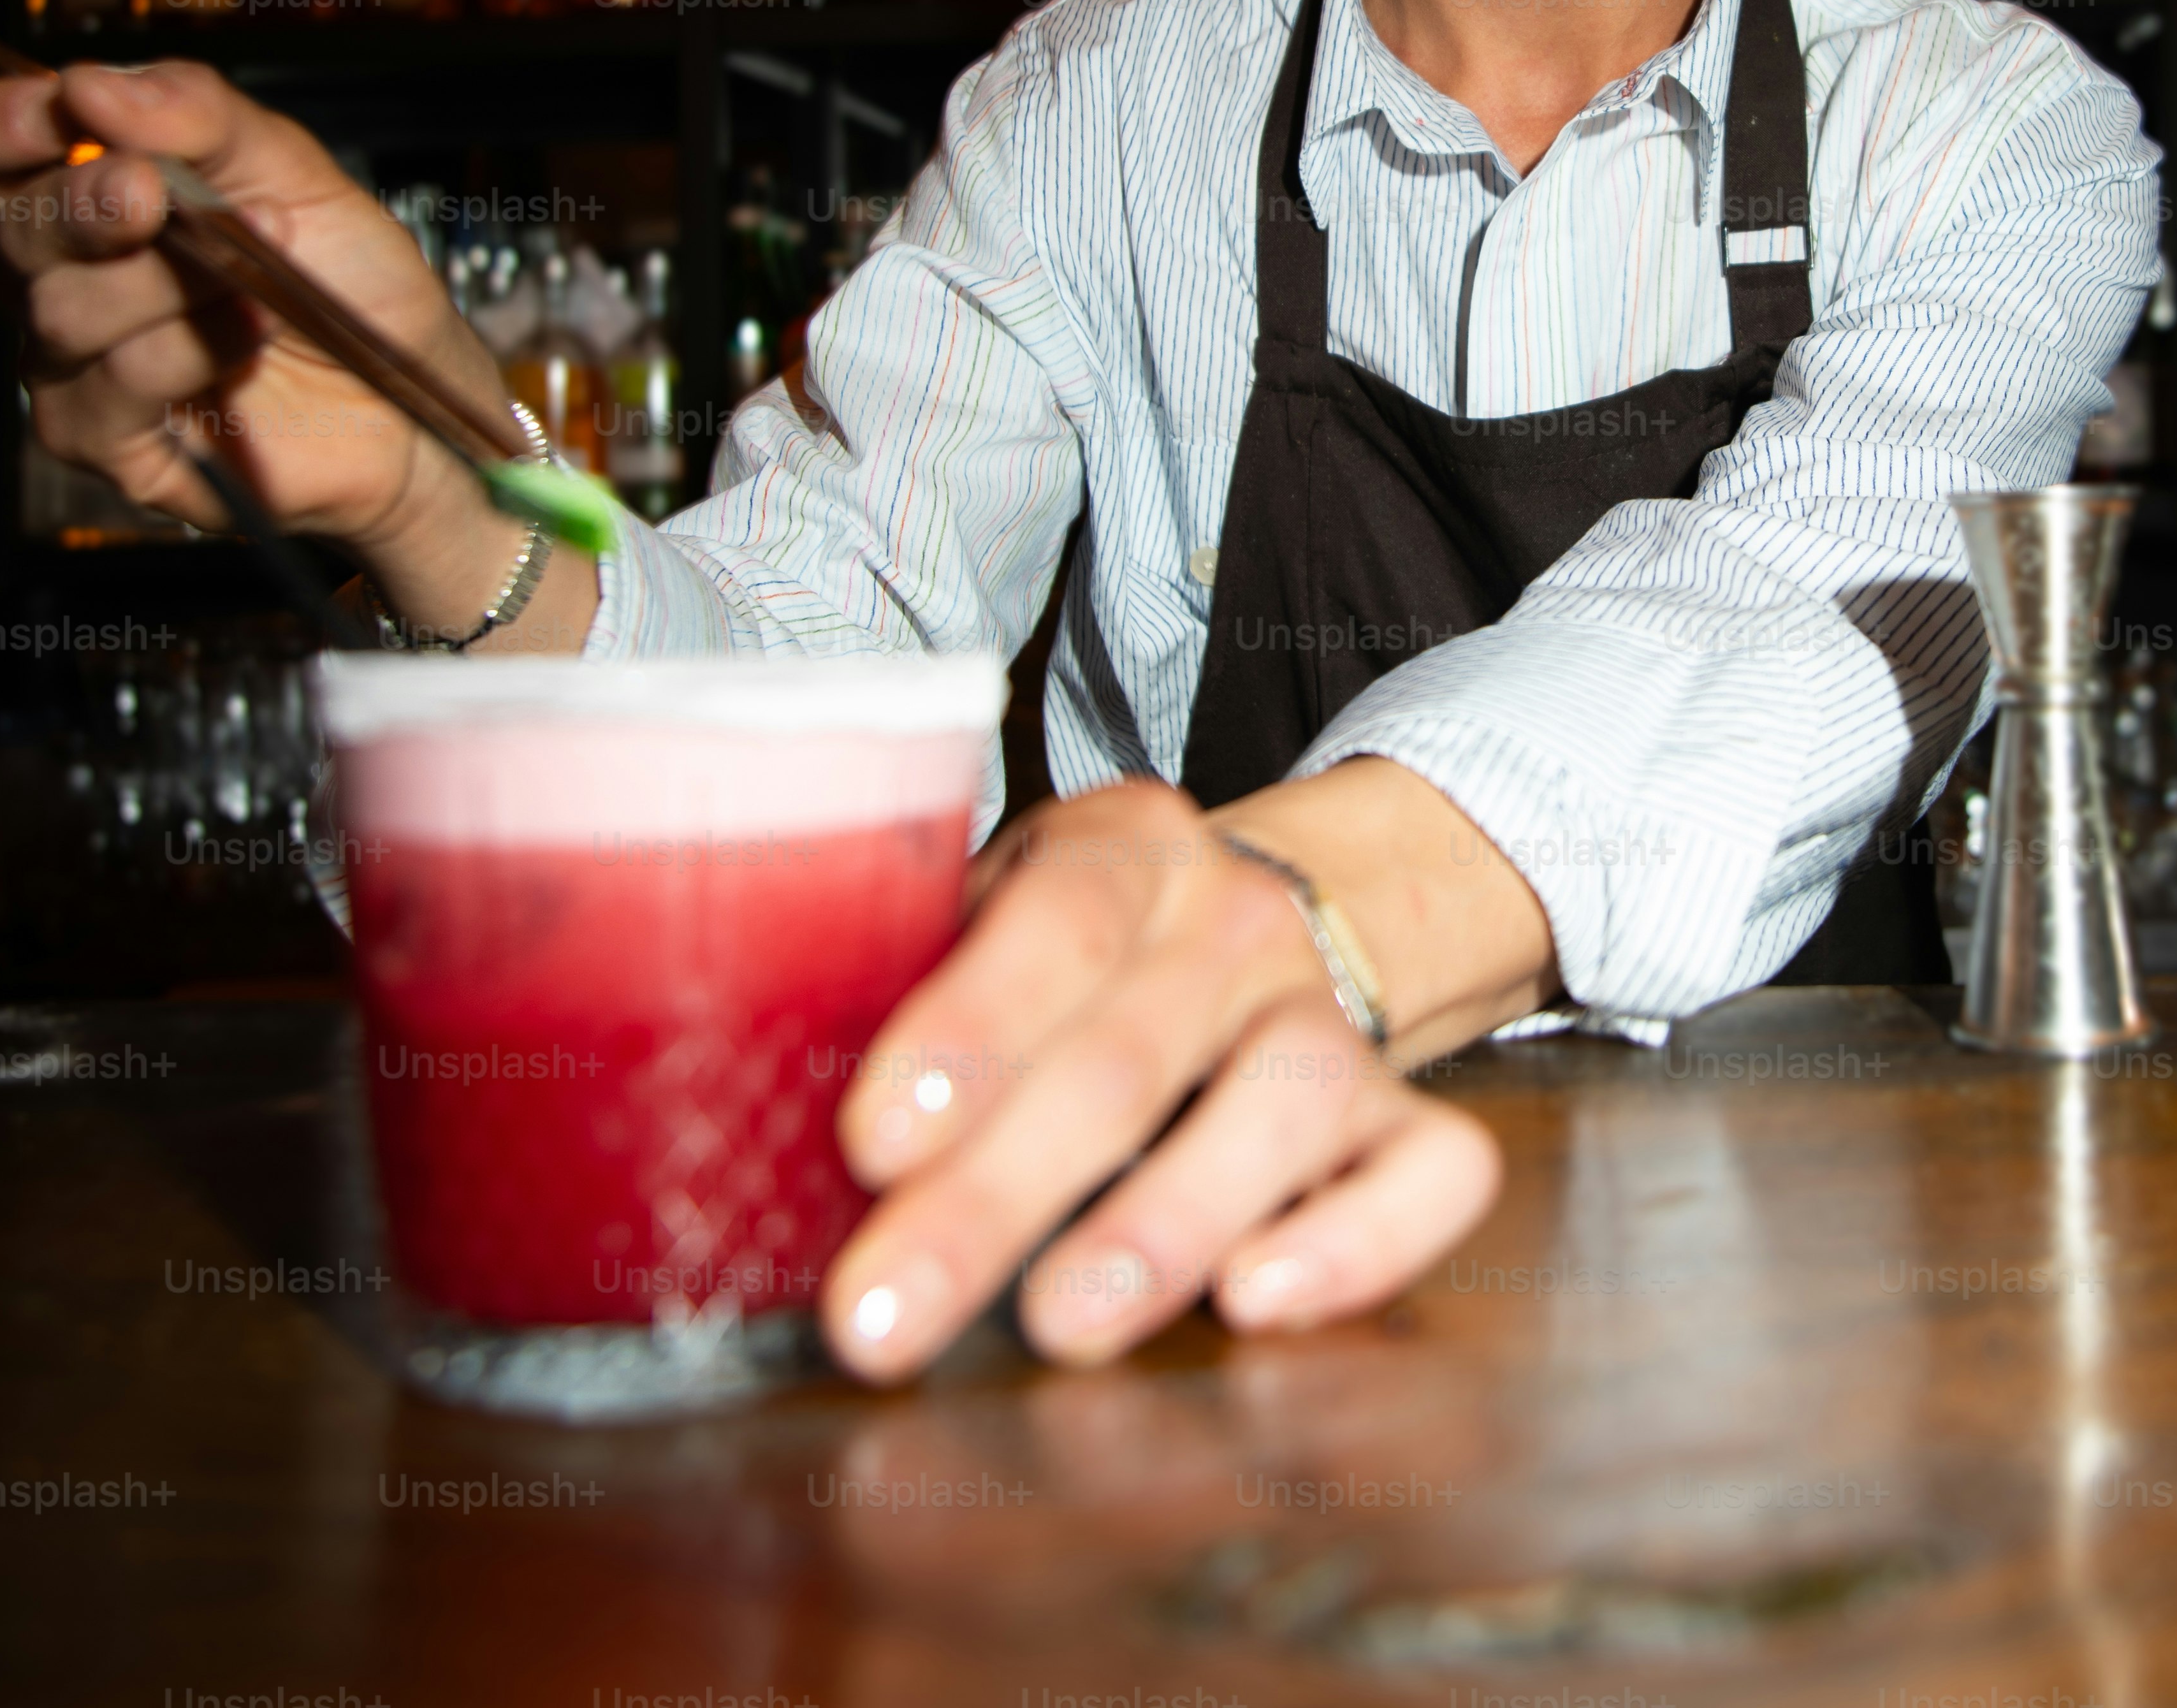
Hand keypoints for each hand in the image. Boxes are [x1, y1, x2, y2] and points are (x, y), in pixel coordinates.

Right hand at [0, 61, 543, 617]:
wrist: (411, 386)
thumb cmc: (342, 274)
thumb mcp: (289, 165)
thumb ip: (197, 114)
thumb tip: (92, 83)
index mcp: (72, 186)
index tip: (48, 108)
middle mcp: (51, 272)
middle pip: (10, 228)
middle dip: (86, 203)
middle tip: (154, 194)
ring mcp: (68, 361)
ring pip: (66, 310)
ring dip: (173, 282)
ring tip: (255, 273)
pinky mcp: (103, 440)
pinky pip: (119, 382)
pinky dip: (198, 345)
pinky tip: (252, 330)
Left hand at [823, 778, 1503, 1376]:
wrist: (1248, 928)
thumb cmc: (1060, 959)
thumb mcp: (977, 924)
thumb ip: (900, 993)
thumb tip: (746, 1137)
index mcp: (1119, 851)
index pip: (1049, 923)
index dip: (966, 1029)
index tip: (874, 1142)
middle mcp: (1235, 922)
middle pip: (1125, 1054)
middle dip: (992, 1198)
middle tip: (882, 1314)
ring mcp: (1330, 1015)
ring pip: (1282, 1098)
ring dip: (1165, 1223)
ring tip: (1063, 1326)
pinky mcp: (1403, 1112)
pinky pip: (1430, 1171)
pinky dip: (1358, 1241)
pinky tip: (1259, 1303)